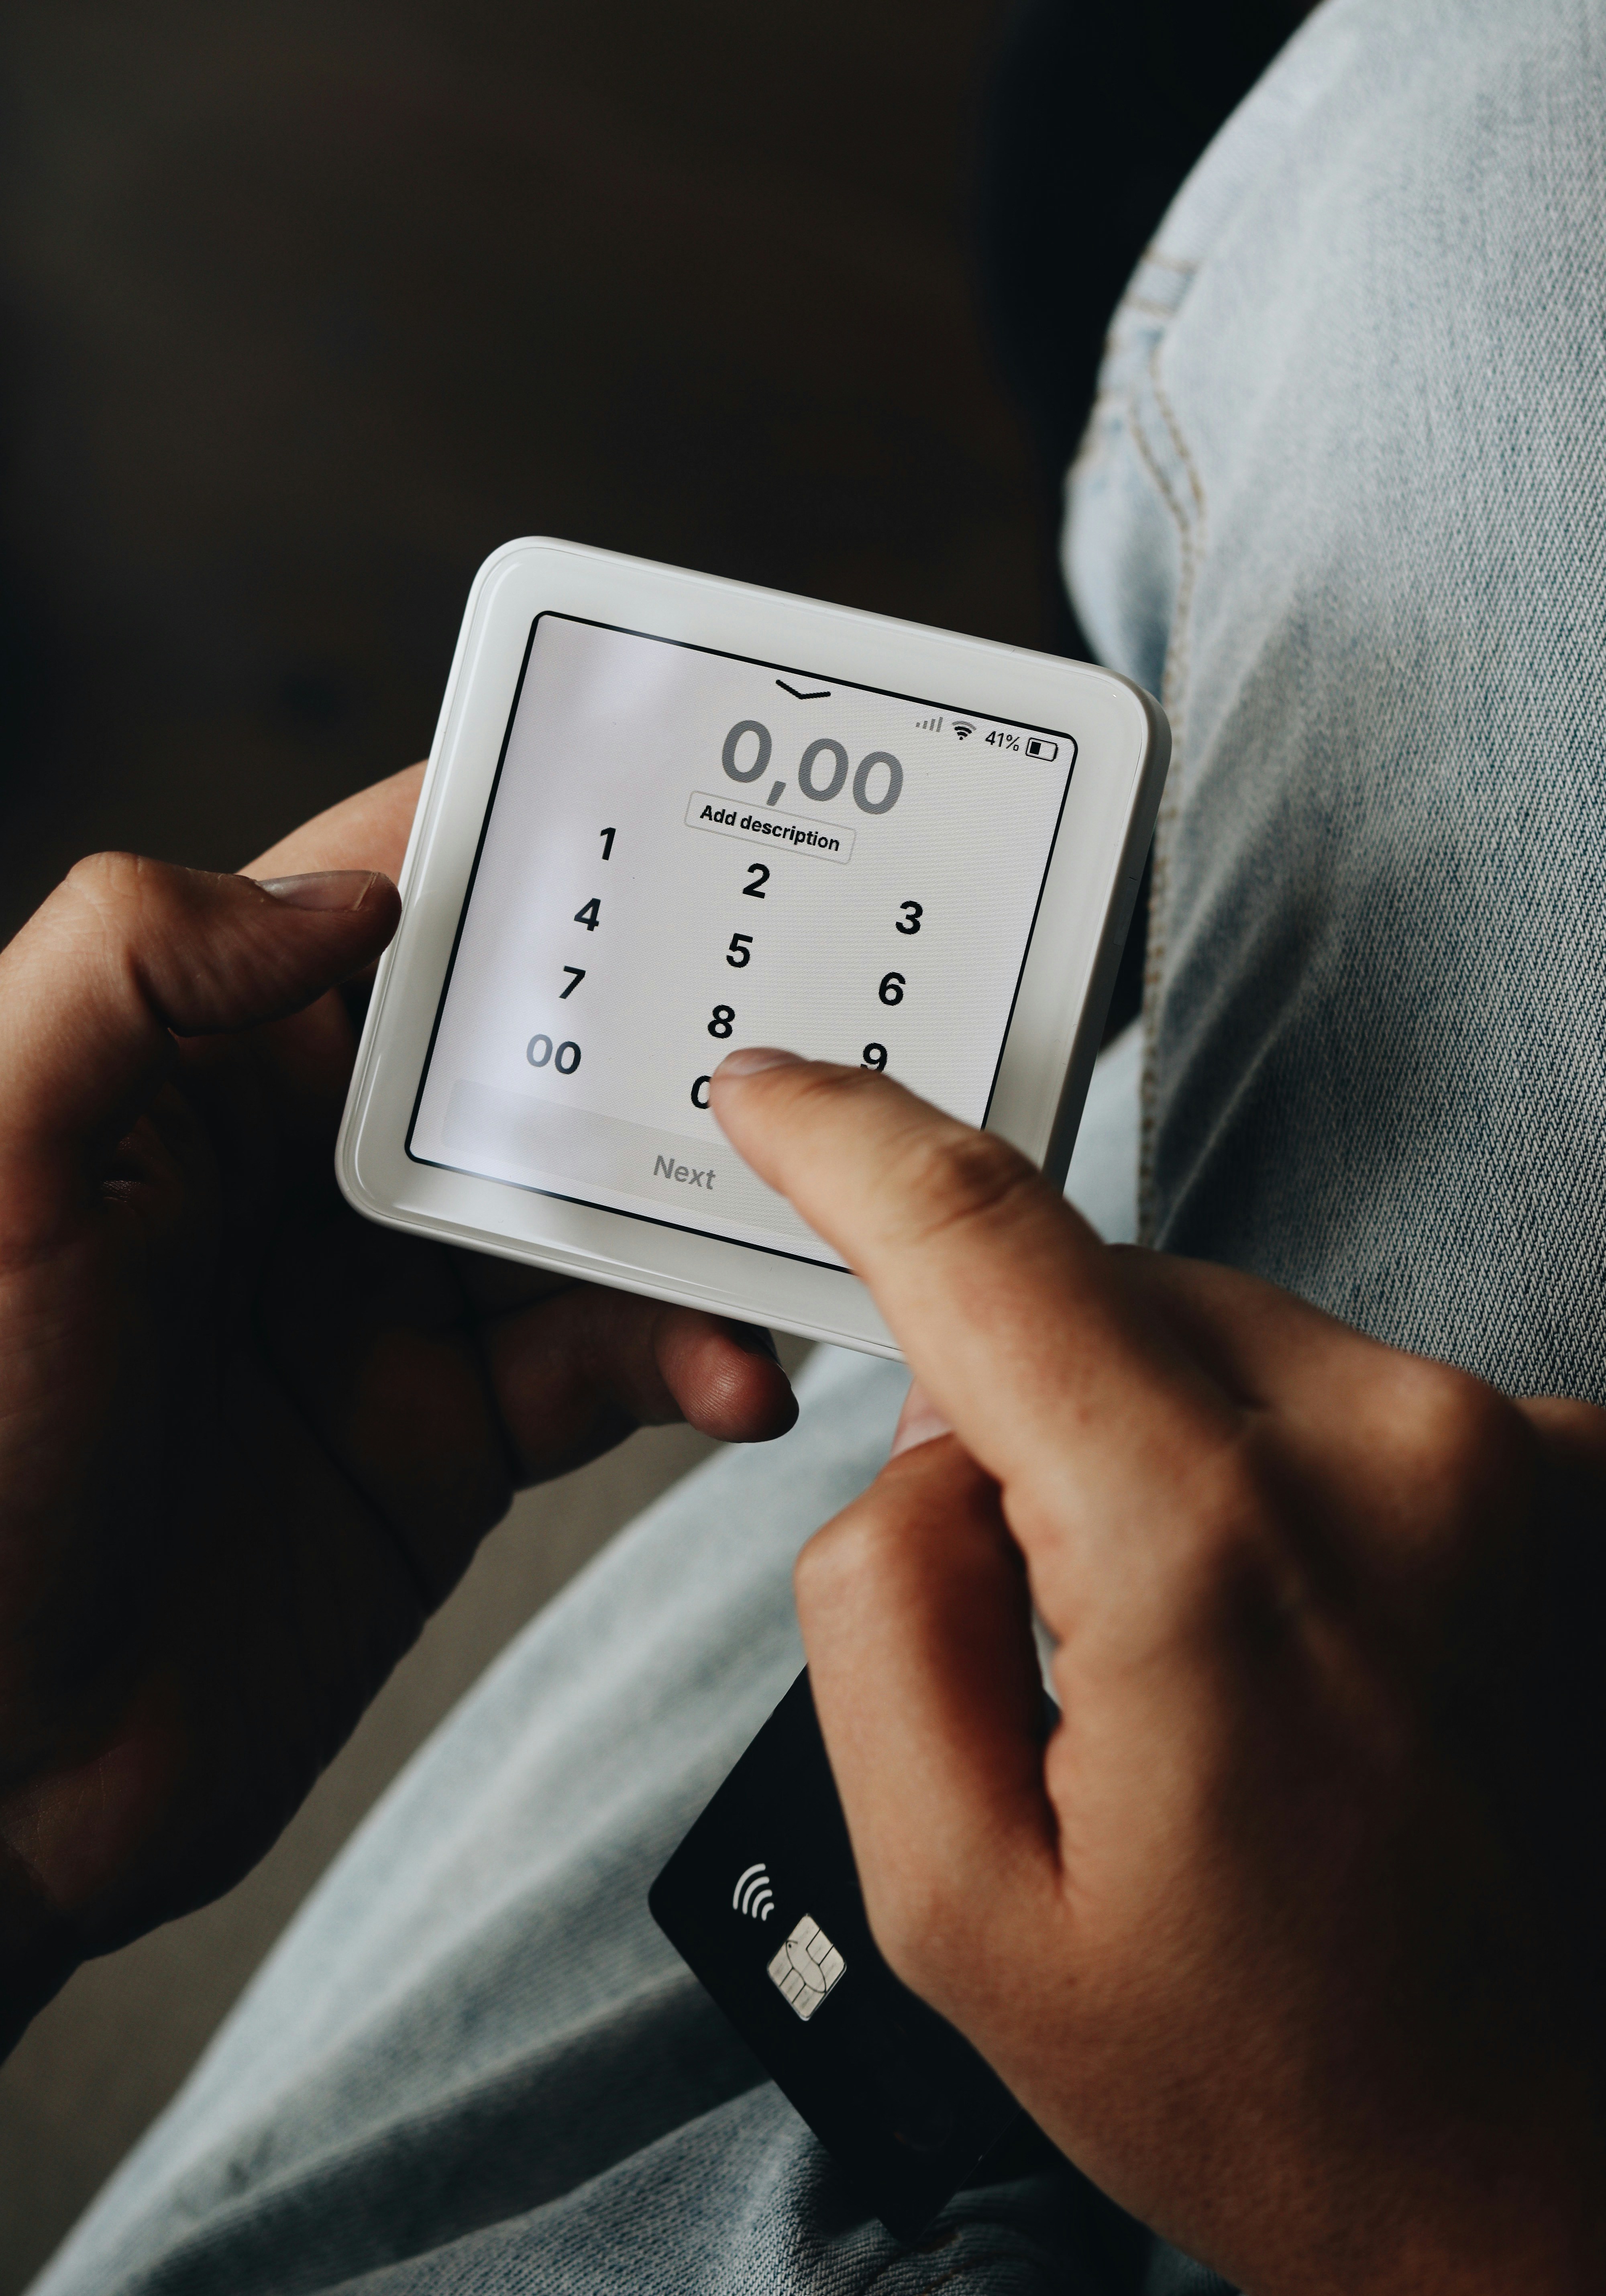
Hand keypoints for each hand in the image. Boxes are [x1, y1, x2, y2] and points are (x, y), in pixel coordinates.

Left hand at [0, 771, 793, 2048]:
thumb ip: (132, 977)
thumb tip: (347, 892)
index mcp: (192, 1079)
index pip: (371, 909)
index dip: (507, 847)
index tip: (653, 796)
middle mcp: (300, 1180)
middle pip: (520, 1062)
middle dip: (655, 1030)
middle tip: (801, 1011)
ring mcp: (385, 1314)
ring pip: (592, 1216)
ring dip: (704, 1216)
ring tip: (807, 1218)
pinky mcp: (447, 1444)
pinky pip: (605, 1371)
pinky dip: (685, 1362)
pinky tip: (735, 1373)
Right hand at [712, 1050, 1605, 2295]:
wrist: (1531, 2176)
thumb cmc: (1257, 2069)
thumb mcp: (949, 1891)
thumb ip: (880, 1606)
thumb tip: (933, 1441)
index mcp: (1209, 1542)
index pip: (980, 1242)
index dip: (850, 1146)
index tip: (776, 1094)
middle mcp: (1394, 1447)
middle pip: (1103, 1295)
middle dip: (1019, 1405)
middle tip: (1046, 1633)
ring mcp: (1515, 1453)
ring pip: (1221, 1341)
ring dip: (1158, 1454)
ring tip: (1202, 1683)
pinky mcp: (1580, 1475)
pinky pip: (1339, 1395)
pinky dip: (1272, 1476)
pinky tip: (1303, 1653)